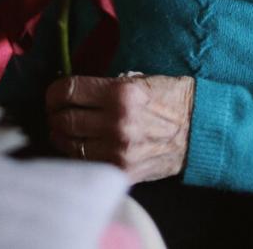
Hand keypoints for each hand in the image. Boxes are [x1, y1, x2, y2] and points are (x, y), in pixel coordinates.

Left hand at [46, 73, 194, 182]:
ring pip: (69, 144)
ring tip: (65, 129)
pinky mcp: (122, 171)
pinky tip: (80, 145)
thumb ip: (105, 85)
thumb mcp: (139, 80)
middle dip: (55, 114)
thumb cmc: (168, 97)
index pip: (68, 91)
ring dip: (61, 136)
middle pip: (64, 119)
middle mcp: (117, 123)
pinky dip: (77, 154)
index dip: (54, 92)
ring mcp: (119, 150)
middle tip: (56, 112)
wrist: (198, 128)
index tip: (54, 94)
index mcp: (120, 93)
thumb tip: (72, 90)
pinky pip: (86, 163)